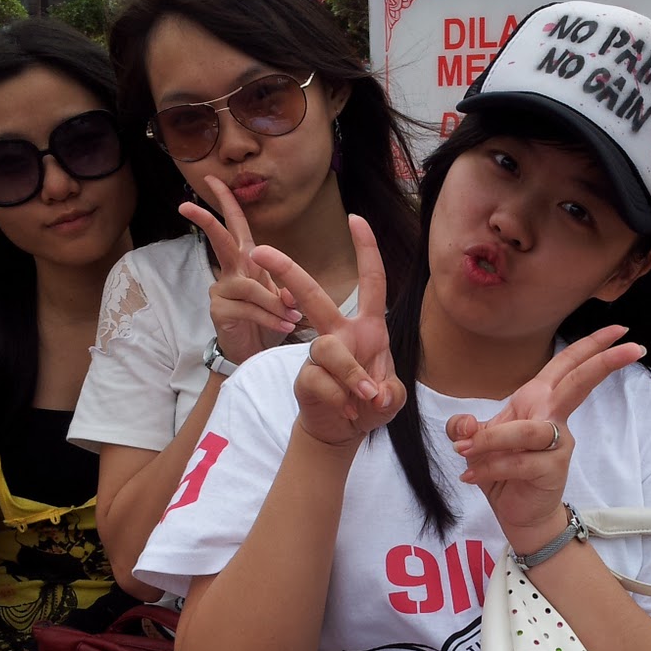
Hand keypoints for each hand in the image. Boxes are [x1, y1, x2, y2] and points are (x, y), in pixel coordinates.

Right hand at [182, 176, 301, 366]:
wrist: (255, 353)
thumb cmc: (267, 321)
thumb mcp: (281, 301)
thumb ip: (286, 291)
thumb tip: (291, 293)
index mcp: (245, 261)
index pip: (236, 226)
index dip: (227, 202)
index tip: (214, 179)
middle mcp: (231, 271)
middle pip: (220, 241)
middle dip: (207, 221)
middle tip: (186, 206)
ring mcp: (222, 291)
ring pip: (250, 287)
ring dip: (274, 302)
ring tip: (292, 317)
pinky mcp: (221, 311)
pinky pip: (250, 309)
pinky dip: (270, 317)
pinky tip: (284, 326)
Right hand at [252, 215, 403, 447]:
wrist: (344, 431)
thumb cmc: (369, 404)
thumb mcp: (392, 398)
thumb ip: (390, 392)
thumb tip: (373, 392)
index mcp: (367, 327)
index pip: (371, 282)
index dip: (366, 250)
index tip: (356, 218)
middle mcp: (339, 333)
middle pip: (312, 295)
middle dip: (287, 271)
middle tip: (258, 251)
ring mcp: (318, 354)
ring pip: (327, 348)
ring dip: (351, 375)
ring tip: (366, 398)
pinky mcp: (305, 377)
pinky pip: (319, 380)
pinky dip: (340, 399)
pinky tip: (348, 412)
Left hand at [446, 325, 644, 552]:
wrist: (516, 512)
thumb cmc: (502, 469)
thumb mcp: (475, 442)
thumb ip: (463, 427)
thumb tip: (466, 425)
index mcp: (540, 399)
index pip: (566, 365)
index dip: (591, 345)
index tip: (620, 328)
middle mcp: (553, 416)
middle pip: (578, 383)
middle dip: (602, 363)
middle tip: (633, 347)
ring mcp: (557, 443)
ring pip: (527, 431)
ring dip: (492, 440)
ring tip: (463, 449)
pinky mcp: (552, 469)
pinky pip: (518, 462)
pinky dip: (489, 467)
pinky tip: (471, 476)